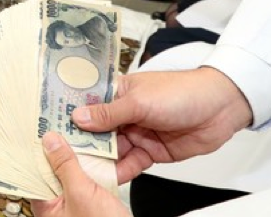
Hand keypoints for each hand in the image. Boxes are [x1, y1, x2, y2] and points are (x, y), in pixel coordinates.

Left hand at [31, 132, 130, 216]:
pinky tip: (93, 150)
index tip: (37, 128)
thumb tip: (50, 142)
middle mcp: (57, 206)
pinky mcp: (90, 200)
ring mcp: (74, 203)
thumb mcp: (81, 193)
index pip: (33, 172)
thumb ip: (65, 166)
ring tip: (73, 130)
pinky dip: (89, 163)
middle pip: (51, 169)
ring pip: (69, 172)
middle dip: (56, 148)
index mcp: (46, 207)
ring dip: (74, 154)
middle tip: (56, 122)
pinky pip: (85, 177)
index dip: (35, 150)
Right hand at [72, 68, 251, 183]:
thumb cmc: (181, 92)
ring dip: (100, 160)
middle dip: (83, 143)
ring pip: (111, 150)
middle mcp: (124, 113)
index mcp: (118, 92)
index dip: (70, 115)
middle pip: (96, 132)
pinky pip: (130, 163)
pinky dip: (120, 170)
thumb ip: (109, 113)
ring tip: (84, 170)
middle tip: (64, 156)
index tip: (50, 126)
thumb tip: (78, 117)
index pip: (88, 104)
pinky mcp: (150, 151)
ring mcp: (136, 133)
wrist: (220, 109)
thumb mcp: (140, 101)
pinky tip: (109, 176)